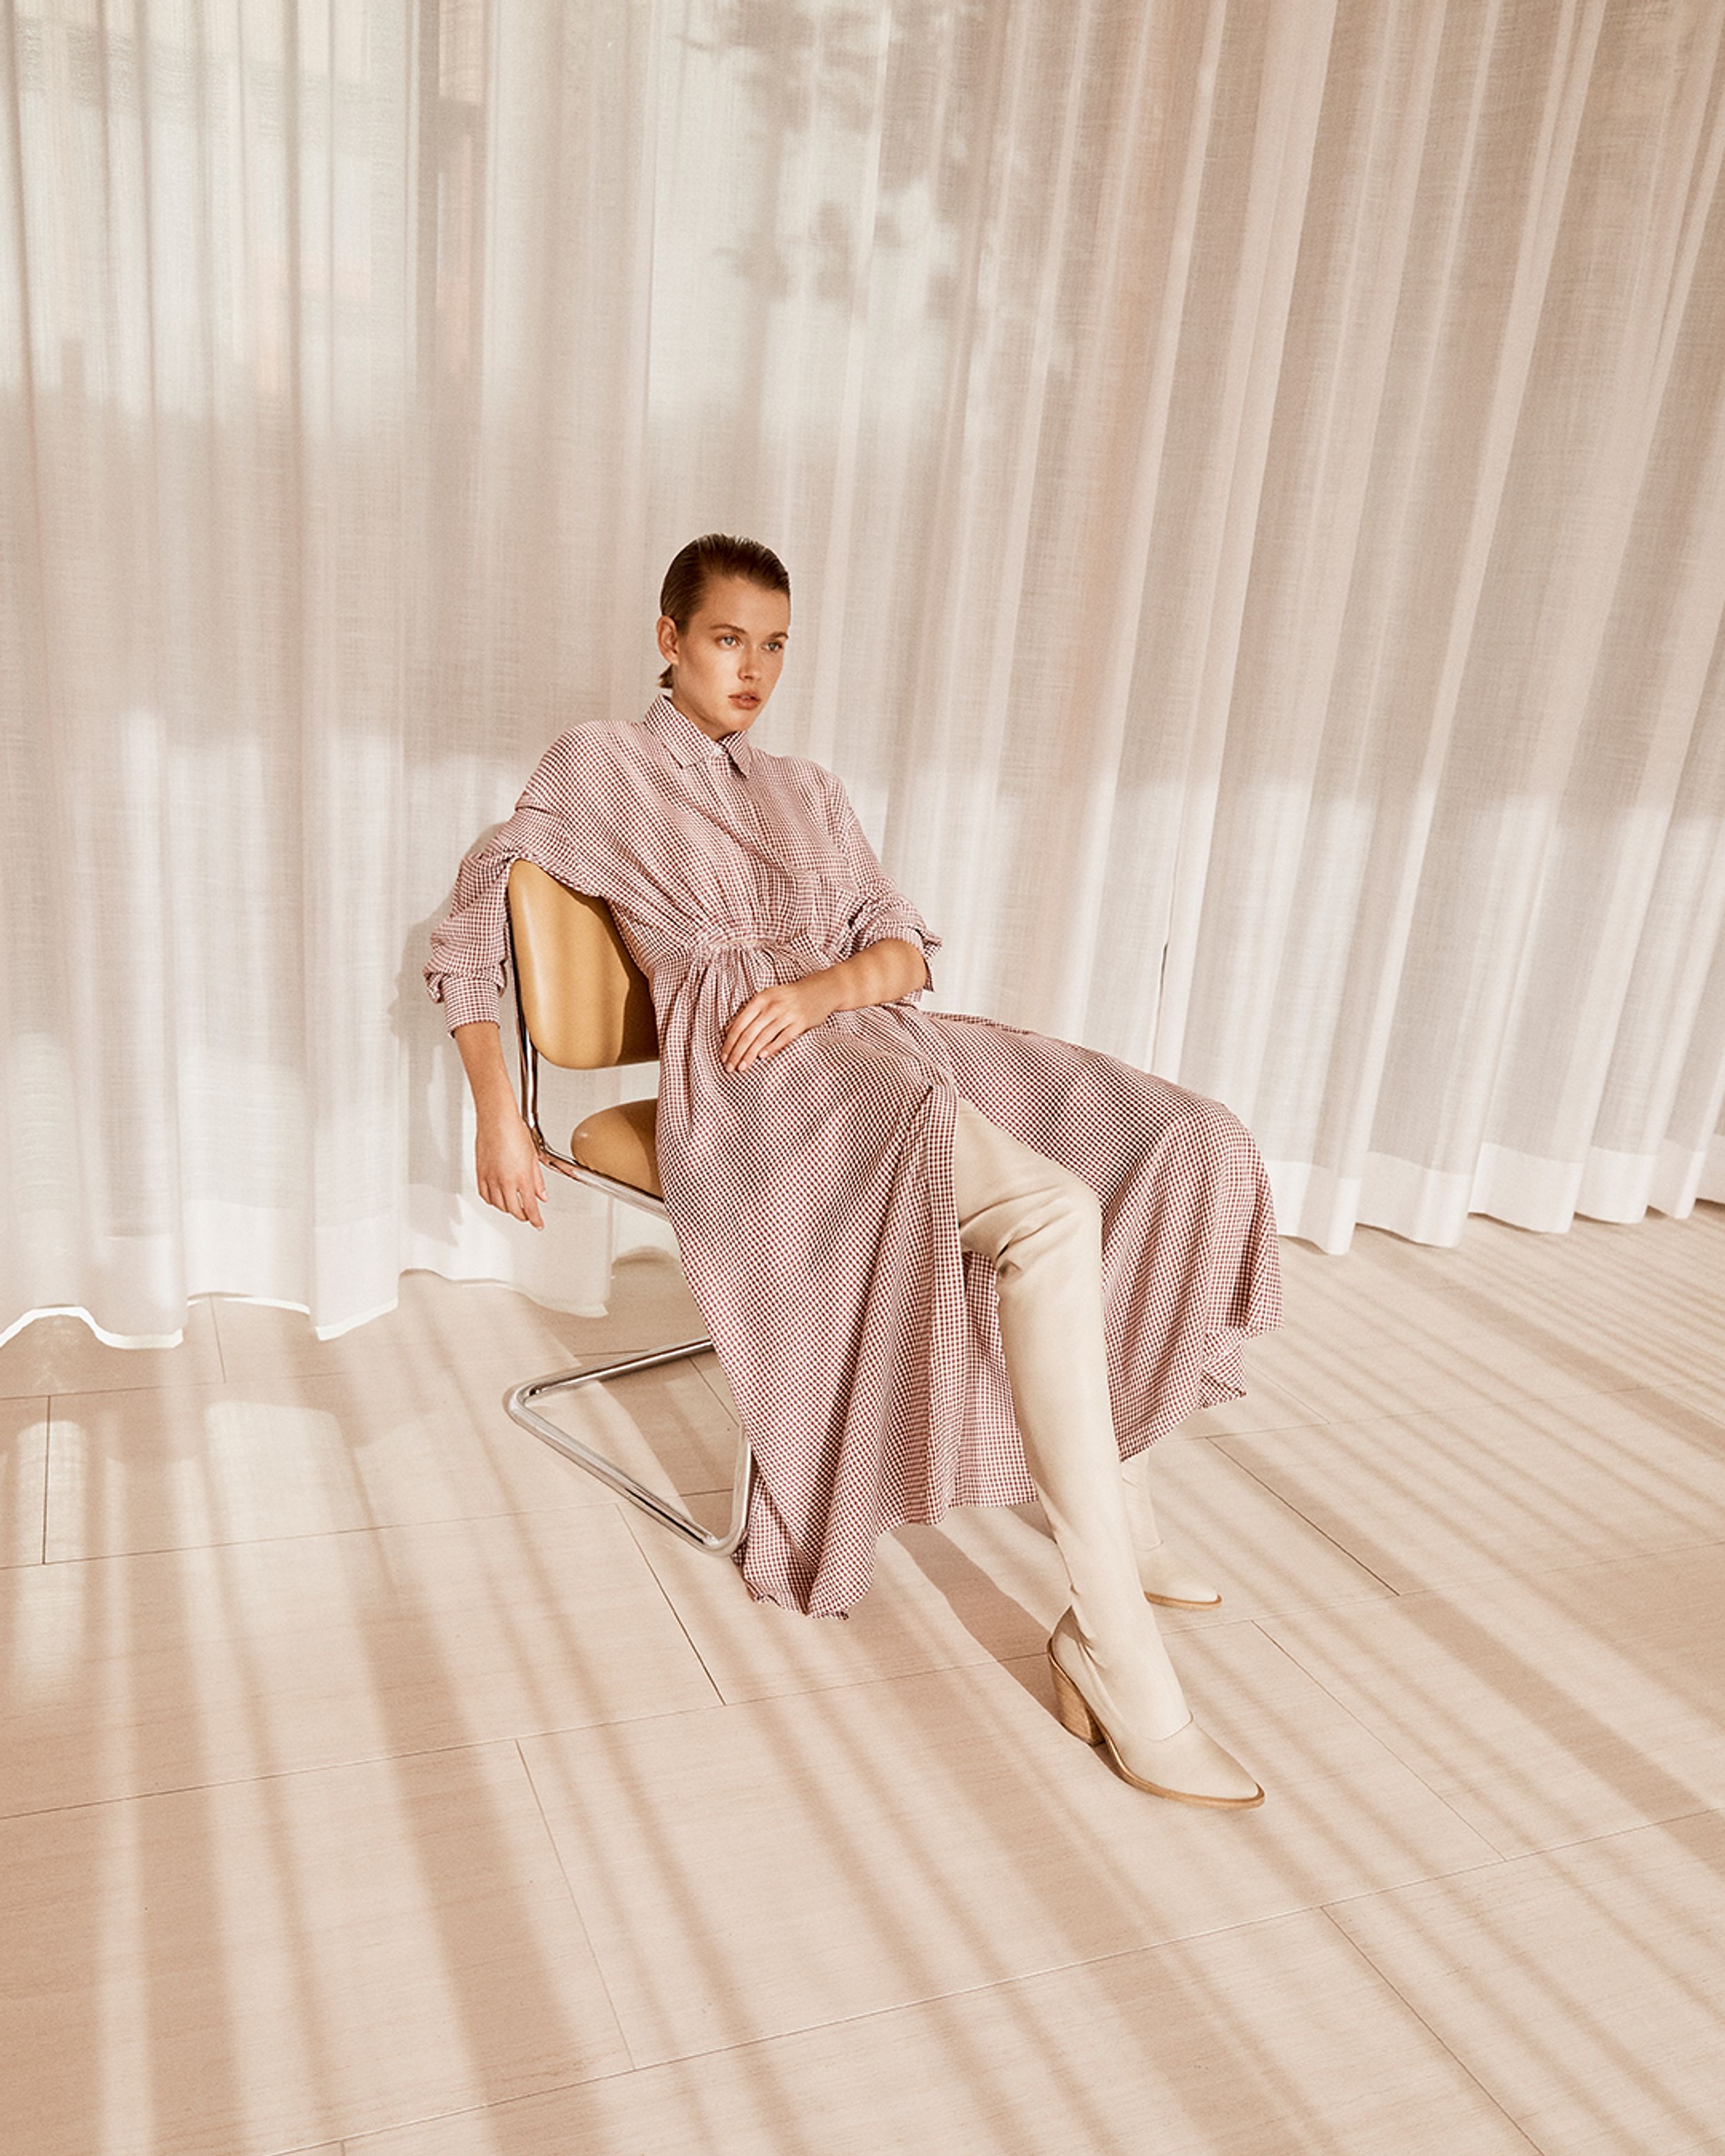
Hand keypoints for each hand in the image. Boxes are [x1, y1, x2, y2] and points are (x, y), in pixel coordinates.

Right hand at [475, 1109, 547, 1227]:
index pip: (530, 1207)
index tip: (539, 1225)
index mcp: (522, 1178)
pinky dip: (493, 1201)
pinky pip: (485, 1195)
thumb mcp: (533, 1158)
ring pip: (499, 1205)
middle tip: (529, 1215)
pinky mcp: (480, 1174)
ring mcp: (491, 1178)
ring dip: (508, 1209)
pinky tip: (497, 1198)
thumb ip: (537, 1180)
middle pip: (514, 1210)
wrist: (496, 1119)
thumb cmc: (515, 1132)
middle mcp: (505, 1181)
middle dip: (523, 1216)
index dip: (535, 1220)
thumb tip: (542, 1195)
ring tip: (515, 1206)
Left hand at [720, 977, 830, 1070]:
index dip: (729, 1042)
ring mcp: (787, 1014)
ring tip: (742, 1067)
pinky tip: (762, 1057)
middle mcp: (772, 1006)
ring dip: (750, 1054)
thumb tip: (729, 1030)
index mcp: (760, 999)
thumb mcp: (767, 997)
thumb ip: (749, 1012)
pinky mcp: (801, 1023)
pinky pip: (783, 1038)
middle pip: (749, 1033)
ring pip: (763, 1038)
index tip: (723, 1057)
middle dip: (737, 1052)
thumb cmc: (789, 997)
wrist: (820, 990)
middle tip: (730, 1067)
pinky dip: (772, 1048)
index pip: (739, 1024)